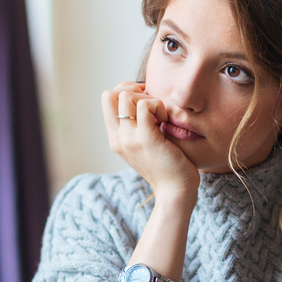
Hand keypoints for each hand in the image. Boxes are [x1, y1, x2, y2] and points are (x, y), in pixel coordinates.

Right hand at [101, 82, 198, 203]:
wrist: (174, 191)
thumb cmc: (167, 166)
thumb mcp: (144, 144)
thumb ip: (138, 126)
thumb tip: (144, 98)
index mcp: (115, 138)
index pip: (106, 100)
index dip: (124, 90)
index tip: (144, 98)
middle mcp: (118, 138)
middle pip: (110, 94)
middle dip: (132, 90)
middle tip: (152, 103)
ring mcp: (129, 139)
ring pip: (126, 96)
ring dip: (147, 98)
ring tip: (160, 115)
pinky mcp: (146, 139)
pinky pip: (145, 106)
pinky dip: (158, 105)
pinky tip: (165, 120)